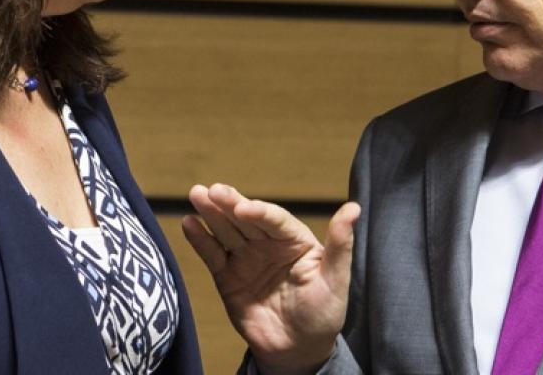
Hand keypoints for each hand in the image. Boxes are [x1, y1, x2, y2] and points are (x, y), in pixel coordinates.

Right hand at [183, 183, 360, 374]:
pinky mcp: (228, 277)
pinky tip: (189, 223)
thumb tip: (353, 209)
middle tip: (211, 190)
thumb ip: (340, 245)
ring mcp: (246, 259)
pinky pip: (212, 255)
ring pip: (227, 231)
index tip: (243, 208)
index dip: (260, 212)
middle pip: (246, 219)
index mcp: (295, 240)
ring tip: (196, 193)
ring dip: (211, 213)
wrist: (297, 351)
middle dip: (229, 204)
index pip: (275, 220)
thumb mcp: (336, 281)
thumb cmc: (323, 315)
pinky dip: (199, 240)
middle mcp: (269, 244)